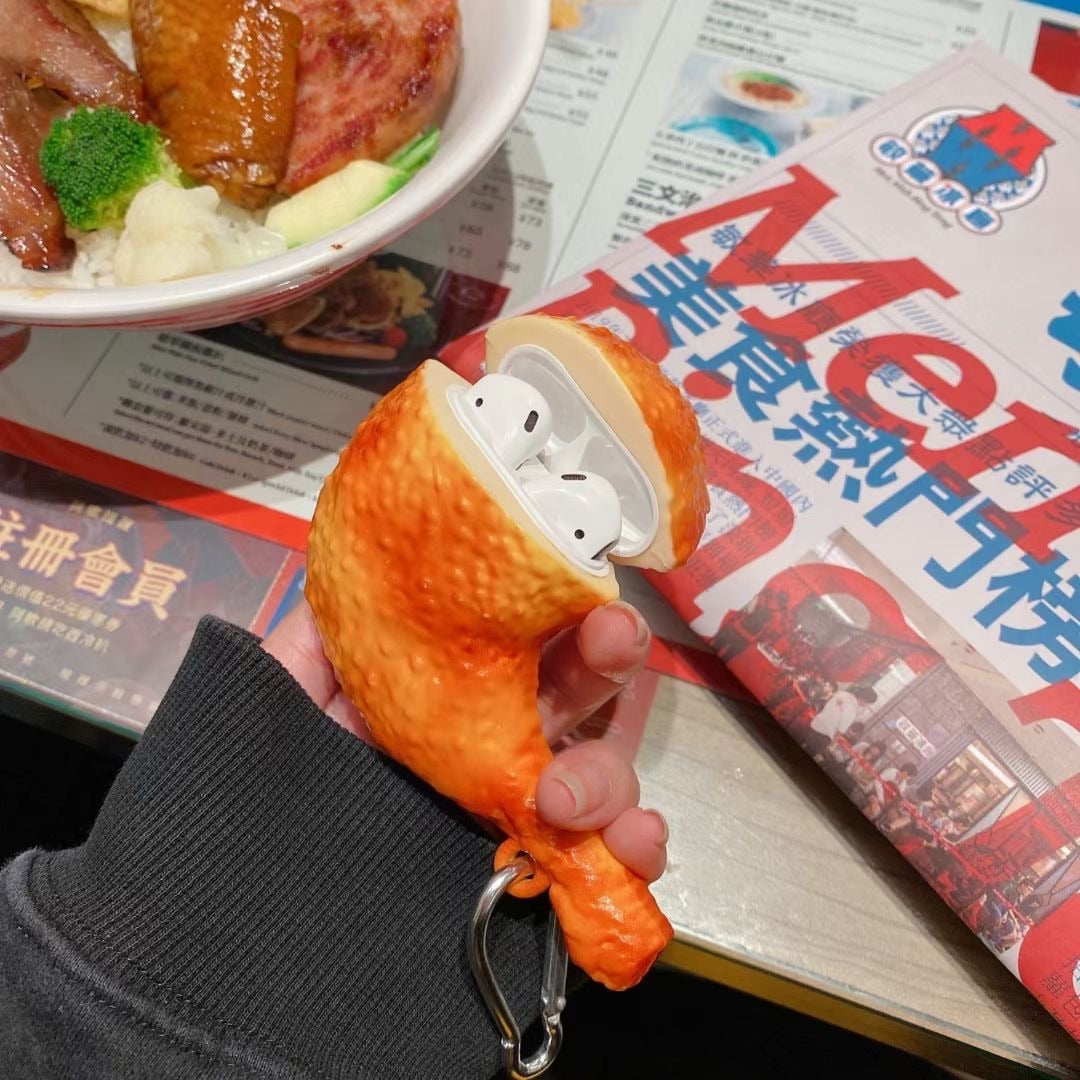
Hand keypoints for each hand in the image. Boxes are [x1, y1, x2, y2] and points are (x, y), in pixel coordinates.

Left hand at [262, 599, 667, 882]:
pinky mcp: (525, 877)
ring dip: (611, 774)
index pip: (519, 632)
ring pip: (597, 774)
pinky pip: (599, 860)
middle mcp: (490, 741)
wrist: (247, 907)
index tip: (577, 576)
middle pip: (576, 688)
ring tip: (571, 801)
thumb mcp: (273, 700)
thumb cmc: (259, 796)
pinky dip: (632, 852)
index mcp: (443, 691)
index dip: (557, 599)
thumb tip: (371, 562)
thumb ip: (316, 638)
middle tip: (612, 640)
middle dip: (608, 654)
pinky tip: (632, 851)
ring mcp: (511, 811)